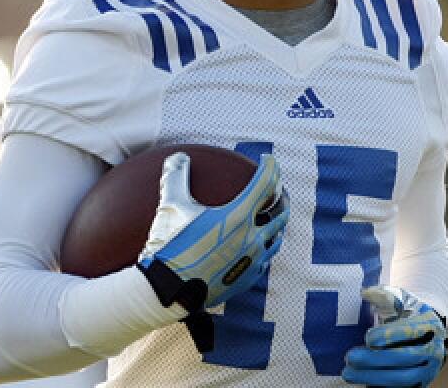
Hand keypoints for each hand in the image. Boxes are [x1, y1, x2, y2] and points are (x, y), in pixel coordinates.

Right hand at [137, 152, 288, 350]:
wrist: (167, 291)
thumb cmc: (169, 246)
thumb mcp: (170, 206)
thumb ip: (176, 176)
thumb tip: (178, 156)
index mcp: (238, 217)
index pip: (266, 184)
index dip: (271, 167)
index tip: (268, 159)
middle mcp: (252, 238)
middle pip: (280, 211)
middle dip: (281, 196)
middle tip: (276, 188)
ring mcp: (252, 261)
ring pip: (276, 238)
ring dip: (276, 224)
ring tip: (272, 217)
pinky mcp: (248, 280)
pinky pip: (265, 260)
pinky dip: (265, 248)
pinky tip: (258, 247)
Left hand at [342, 285, 447, 386]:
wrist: (430, 332)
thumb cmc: (409, 312)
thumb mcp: (401, 298)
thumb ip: (384, 294)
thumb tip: (365, 292)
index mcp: (430, 325)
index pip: (410, 332)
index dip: (389, 336)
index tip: (367, 338)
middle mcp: (434, 350)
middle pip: (405, 358)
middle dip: (375, 359)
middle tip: (350, 357)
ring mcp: (428, 370)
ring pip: (403, 378)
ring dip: (373, 377)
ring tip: (348, 373)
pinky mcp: (420, 384)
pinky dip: (380, 386)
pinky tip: (360, 382)